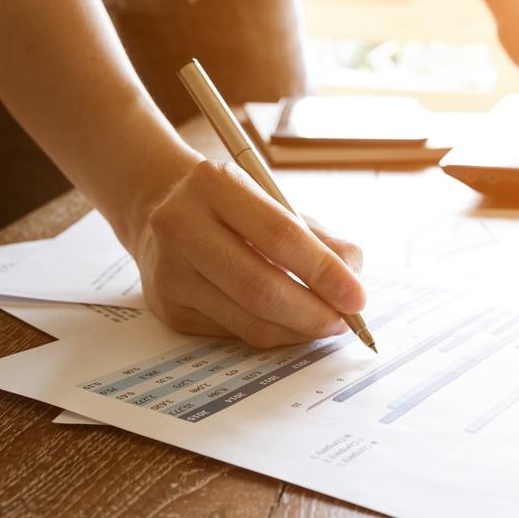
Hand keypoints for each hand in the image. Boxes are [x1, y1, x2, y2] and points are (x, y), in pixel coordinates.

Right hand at [133, 159, 366, 347]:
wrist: (161, 211)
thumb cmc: (234, 208)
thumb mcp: (275, 203)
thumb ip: (320, 238)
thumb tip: (353, 277)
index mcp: (216, 184)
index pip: (281, 236)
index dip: (325, 272)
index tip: (356, 297)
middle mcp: (182, 225)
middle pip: (261, 287)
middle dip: (313, 313)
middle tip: (344, 321)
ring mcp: (170, 270)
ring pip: (249, 320)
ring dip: (297, 330)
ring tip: (323, 322)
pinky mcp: (168, 306)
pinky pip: (234, 333)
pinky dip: (273, 333)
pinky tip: (288, 323)